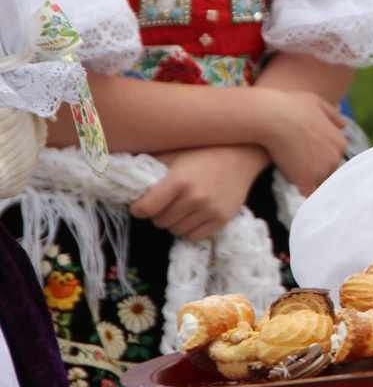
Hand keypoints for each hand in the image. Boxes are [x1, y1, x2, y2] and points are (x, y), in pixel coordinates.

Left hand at [130, 145, 267, 239]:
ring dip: (173, 222)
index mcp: (178, 181)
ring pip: (176, 231)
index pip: (145, 209)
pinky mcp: (222, 219)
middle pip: (160, 221)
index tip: (140, 205)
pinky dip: (189, 229)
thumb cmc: (204, 150)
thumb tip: (116, 169)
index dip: (139, 208)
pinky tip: (192, 215)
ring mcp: (210, 210)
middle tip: (164, 204)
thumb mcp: (174, 152)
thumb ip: (149, 163)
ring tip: (179, 208)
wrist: (242, 154)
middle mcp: (194, 198)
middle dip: (157, 214)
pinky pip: (195, 236)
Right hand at [262, 90, 346, 195]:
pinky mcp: (306, 180)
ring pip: (318, 182)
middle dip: (315, 170)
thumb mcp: (317, 102)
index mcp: (340, 142)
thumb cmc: (291, 106)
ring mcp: (322, 170)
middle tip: (297, 163)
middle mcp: (335, 158)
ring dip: (308, 180)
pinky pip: (307, 192)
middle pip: (328, 172)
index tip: (305, 154)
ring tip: (291, 172)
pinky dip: (302, 190)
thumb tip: (343, 125)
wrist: (272, 117)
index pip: (333, 157)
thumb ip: (332, 114)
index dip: (319, 157)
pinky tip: (292, 185)